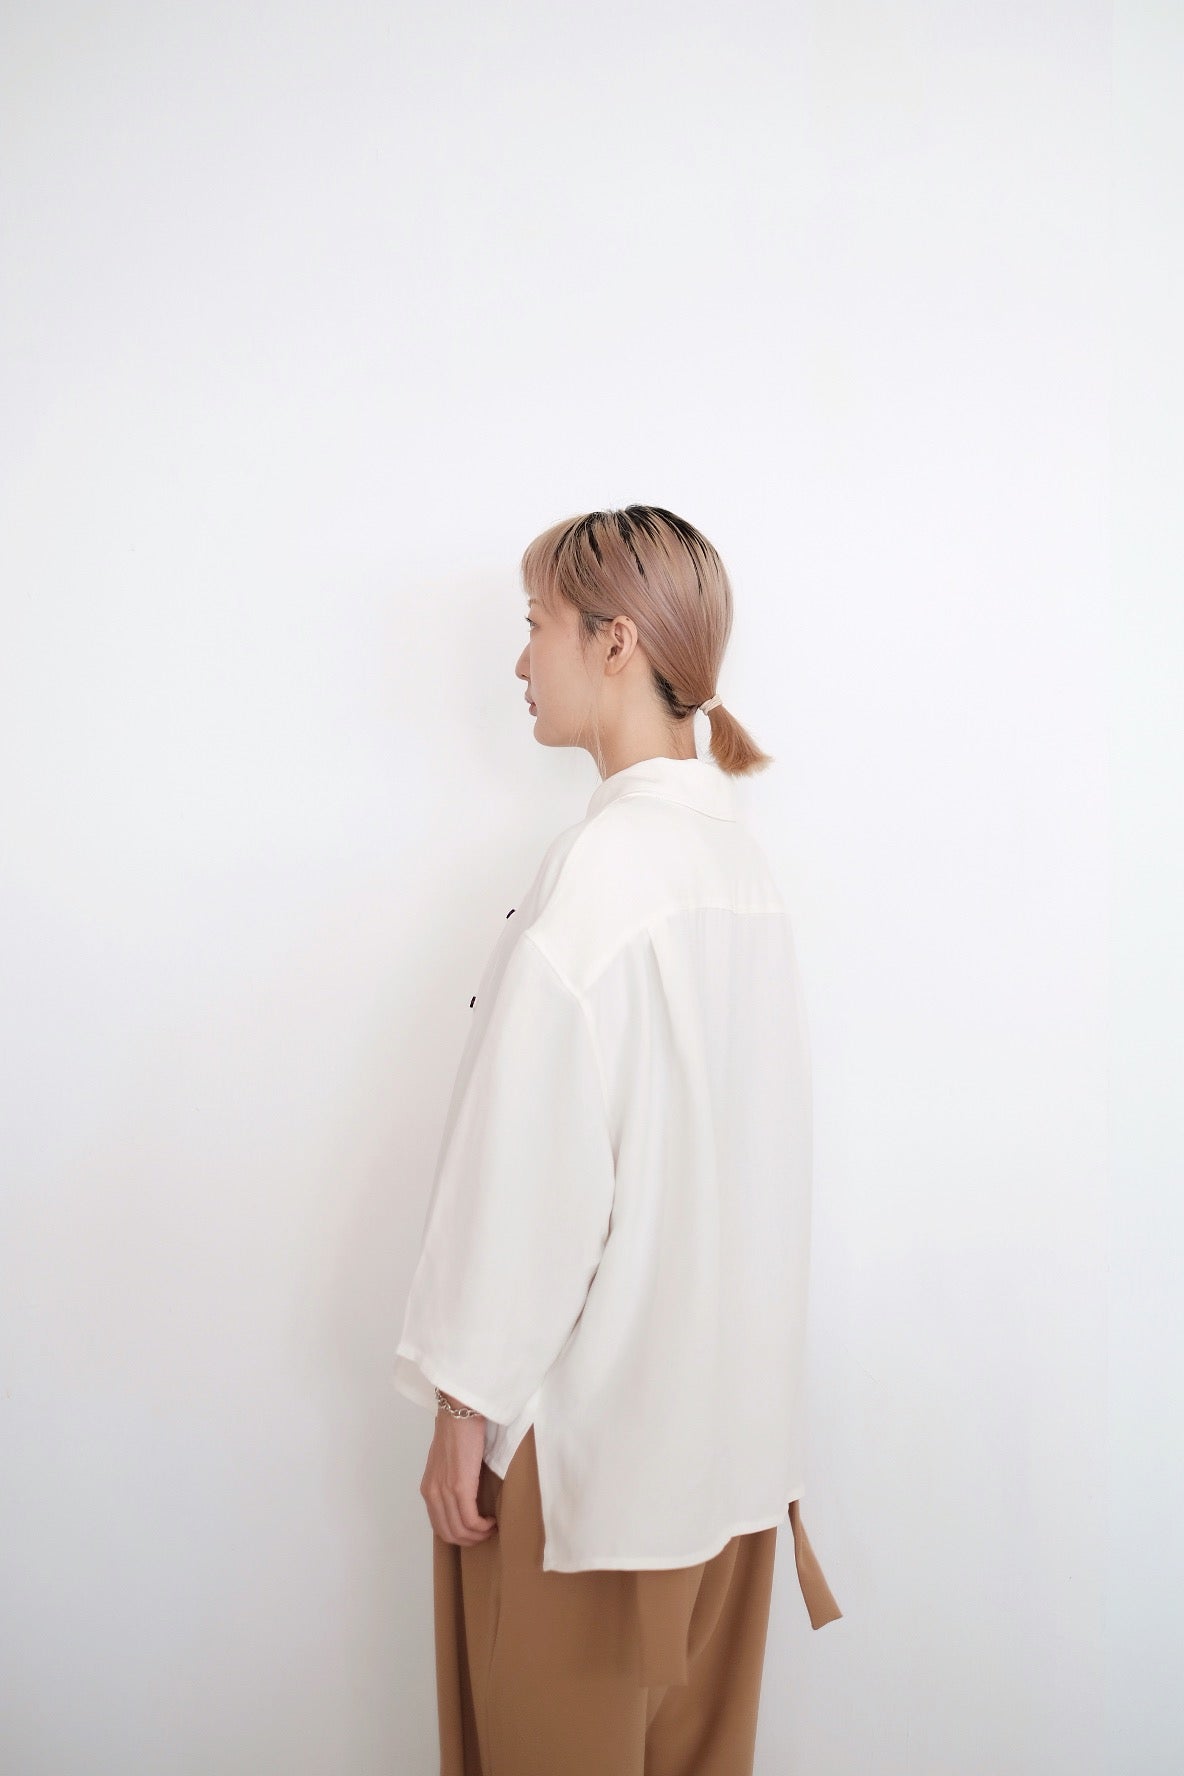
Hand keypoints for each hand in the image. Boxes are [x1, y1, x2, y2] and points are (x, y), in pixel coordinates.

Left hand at [419, 1401, 498, 1545]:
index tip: (475, 1531)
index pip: (439, 1526)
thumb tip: (462, 1494)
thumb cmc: (458, 1431)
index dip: (458, 1535)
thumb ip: (449, 1480)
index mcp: (428, 1488)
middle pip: (448, 1534)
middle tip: (486, 1533)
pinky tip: (492, 1521)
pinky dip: (483, 1526)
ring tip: (491, 1528)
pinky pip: (470, 1520)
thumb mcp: (447, 1462)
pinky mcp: (459, 1487)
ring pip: (460, 1530)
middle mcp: (432, 1493)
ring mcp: (444, 1491)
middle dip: (469, 1540)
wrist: (459, 1412)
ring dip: (478, 1535)